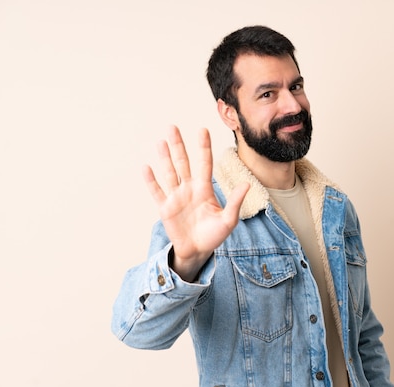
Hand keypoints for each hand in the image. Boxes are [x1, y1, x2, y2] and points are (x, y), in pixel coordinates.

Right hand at [143, 126, 248, 279]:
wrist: (197, 251)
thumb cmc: (214, 235)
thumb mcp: (228, 220)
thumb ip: (235, 202)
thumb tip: (246, 184)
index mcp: (205, 189)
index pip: (204, 163)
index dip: (203, 147)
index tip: (202, 129)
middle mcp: (189, 189)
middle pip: (183, 163)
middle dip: (178, 145)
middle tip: (173, 127)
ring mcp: (176, 197)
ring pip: (169, 173)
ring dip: (164, 158)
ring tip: (161, 142)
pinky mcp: (165, 208)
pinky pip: (157, 192)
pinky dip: (151, 181)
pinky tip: (146, 168)